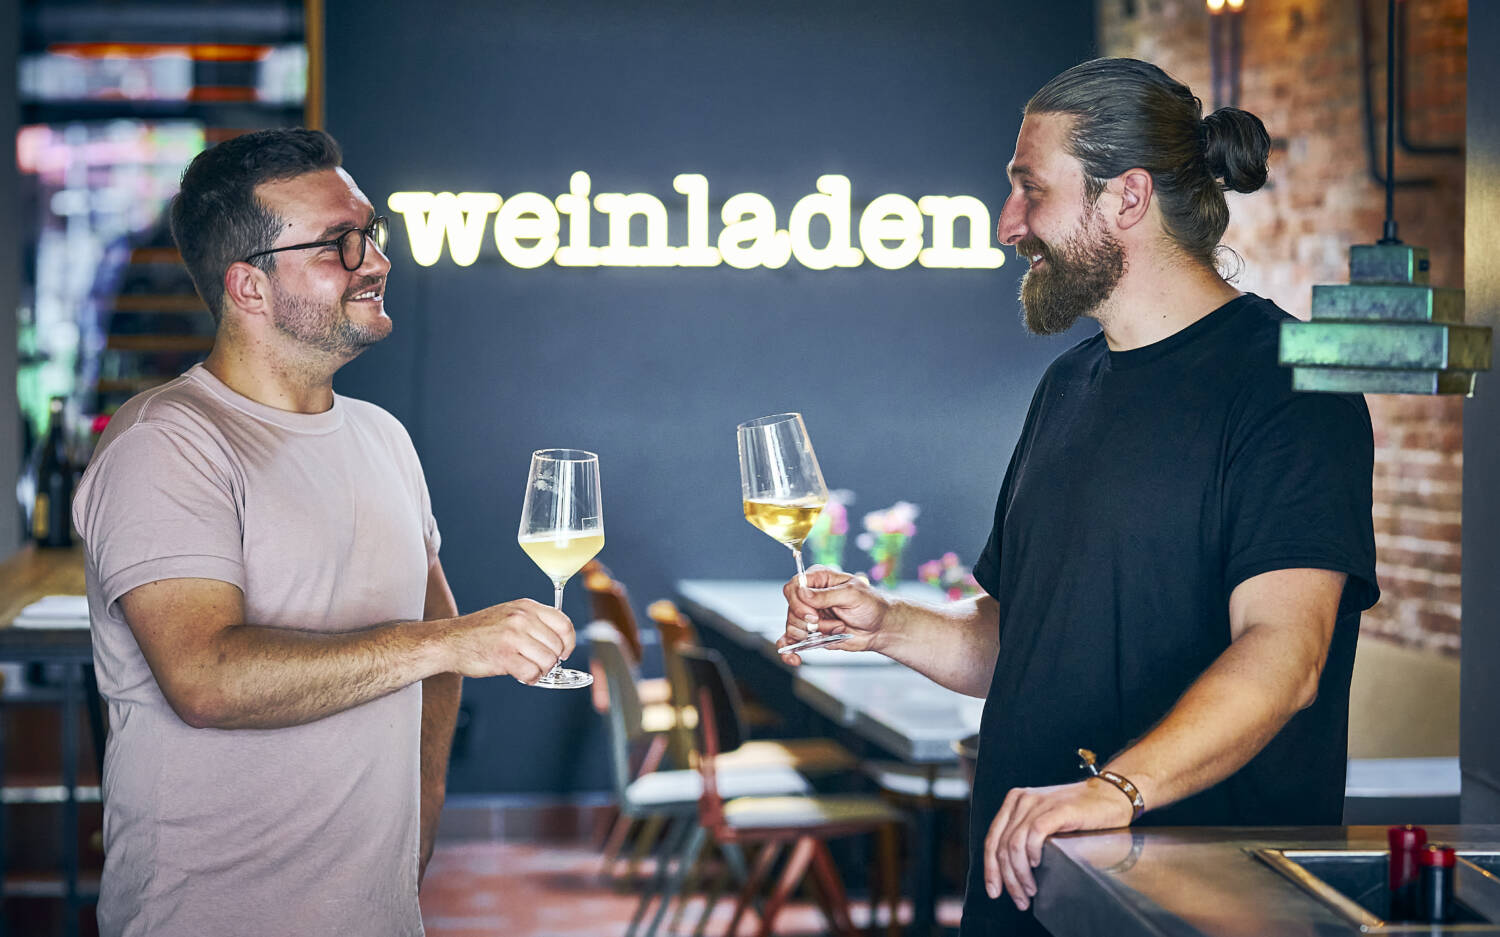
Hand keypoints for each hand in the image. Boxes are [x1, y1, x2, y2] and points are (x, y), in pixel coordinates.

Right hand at [445, 599, 574, 683]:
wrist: (449, 641)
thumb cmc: (481, 632)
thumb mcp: (510, 614)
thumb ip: (535, 622)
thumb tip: (562, 641)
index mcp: (527, 606)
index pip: (564, 624)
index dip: (568, 642)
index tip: (563, 652)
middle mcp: (522, 618)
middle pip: (557, 646)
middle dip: (551, 660)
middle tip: (536, 663)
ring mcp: (513, 636)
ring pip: (547, 661)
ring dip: (540, 671)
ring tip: (526, 668)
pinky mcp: (504, 656)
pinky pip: (532, 673)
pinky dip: (529, 679)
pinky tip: (519, 675)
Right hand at [778, 567, 891, 665]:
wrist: (880, 628)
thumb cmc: (871, 605)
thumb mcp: (852, 595)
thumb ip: (826, 595)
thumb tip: (803, 593)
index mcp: (819, 579)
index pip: (794, 586)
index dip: (799, 602)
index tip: (813, 615)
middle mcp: (810, 596)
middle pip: (791, 609)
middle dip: (811, 622)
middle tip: (834, 623)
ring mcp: (809, 615)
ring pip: (793, 627)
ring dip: (815, 634)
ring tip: (836, 629)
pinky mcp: (810, 633)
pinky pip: (790, 642)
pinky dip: (790, 651)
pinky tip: (795, 657)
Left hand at [982, 778, 1134, 910]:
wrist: (1111, 795)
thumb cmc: (1081, 812)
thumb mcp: (1045, 820)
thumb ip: (1027, 835)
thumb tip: (1013, 872)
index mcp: (1015, 802)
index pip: (993, 839)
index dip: (990, 869)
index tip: (994, 890)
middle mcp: (1022, 800)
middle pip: (1001, 845)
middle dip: (1007, 878)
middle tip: (1019, 899)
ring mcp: (1039, 803)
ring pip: (1015, 844)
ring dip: (1020, 873)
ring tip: (1030, 890)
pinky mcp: (1057, 809)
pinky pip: (1035, 834)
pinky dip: (1032, 853)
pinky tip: (1037, 865)